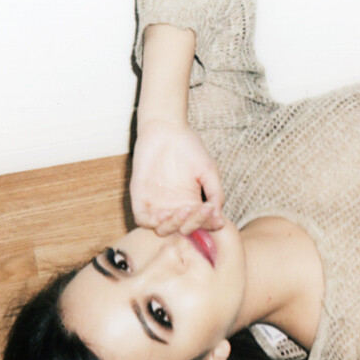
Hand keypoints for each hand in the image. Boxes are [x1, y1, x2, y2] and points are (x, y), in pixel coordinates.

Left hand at [129, 118, 224, 235]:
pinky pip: (143, 219)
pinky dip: (153, 222)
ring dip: (173, 225)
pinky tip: (164, 212)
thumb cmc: (189, 147)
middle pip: (182, 230)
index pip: (200, 225)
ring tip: (182, 210)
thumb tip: (219, 218)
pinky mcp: (140, 198)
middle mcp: (174, 208)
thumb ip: (215, 193)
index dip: (207, 225)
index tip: (213, 214)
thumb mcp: (208, 170)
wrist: (166, 128)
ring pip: (163, 229)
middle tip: (195, 210)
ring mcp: (156, 204)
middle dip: (191, 226)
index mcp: (192, 204)